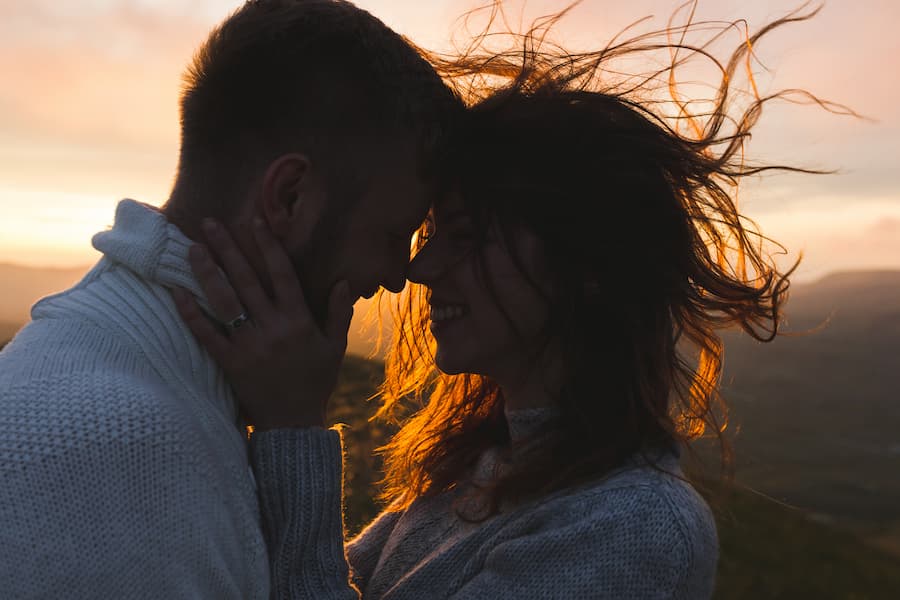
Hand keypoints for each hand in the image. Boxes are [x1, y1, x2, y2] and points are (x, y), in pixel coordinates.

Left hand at [172, 218, 353, 429]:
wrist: (294, 424)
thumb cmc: (316, 383)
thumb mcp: (335, 347)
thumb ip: (338, 313)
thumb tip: (344, 282)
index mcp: (299, 320)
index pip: (282, 274)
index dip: (268, 246)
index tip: (255, 221)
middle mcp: (273, 328)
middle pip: (247, 280)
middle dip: (228, 249)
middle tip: (210, 223)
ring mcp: (250, 346)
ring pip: (225, 301)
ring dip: (208, 272)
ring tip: (193, 247)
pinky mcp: (231, 363)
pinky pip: (207, 334)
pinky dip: (192, 313)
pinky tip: (178, 292)